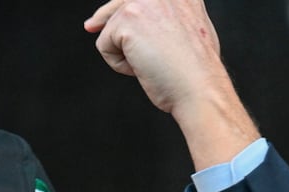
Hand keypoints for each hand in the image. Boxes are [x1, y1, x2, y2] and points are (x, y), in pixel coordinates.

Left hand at [84, 0, 259, 167]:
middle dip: (104, 20)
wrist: (199, 87)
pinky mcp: (128, 19)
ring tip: (152, 64)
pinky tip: (141, 69)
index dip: (118, 10)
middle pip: (119, 5)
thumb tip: (144, 25)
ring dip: (125, 53)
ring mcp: (145, 1)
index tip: (100, 19)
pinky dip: (118, 64)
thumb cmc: (197, 71)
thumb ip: (169, 21)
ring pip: (112, 28)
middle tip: (89, 26)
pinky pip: (104, 45)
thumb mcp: (190, 33)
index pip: (138, 0)